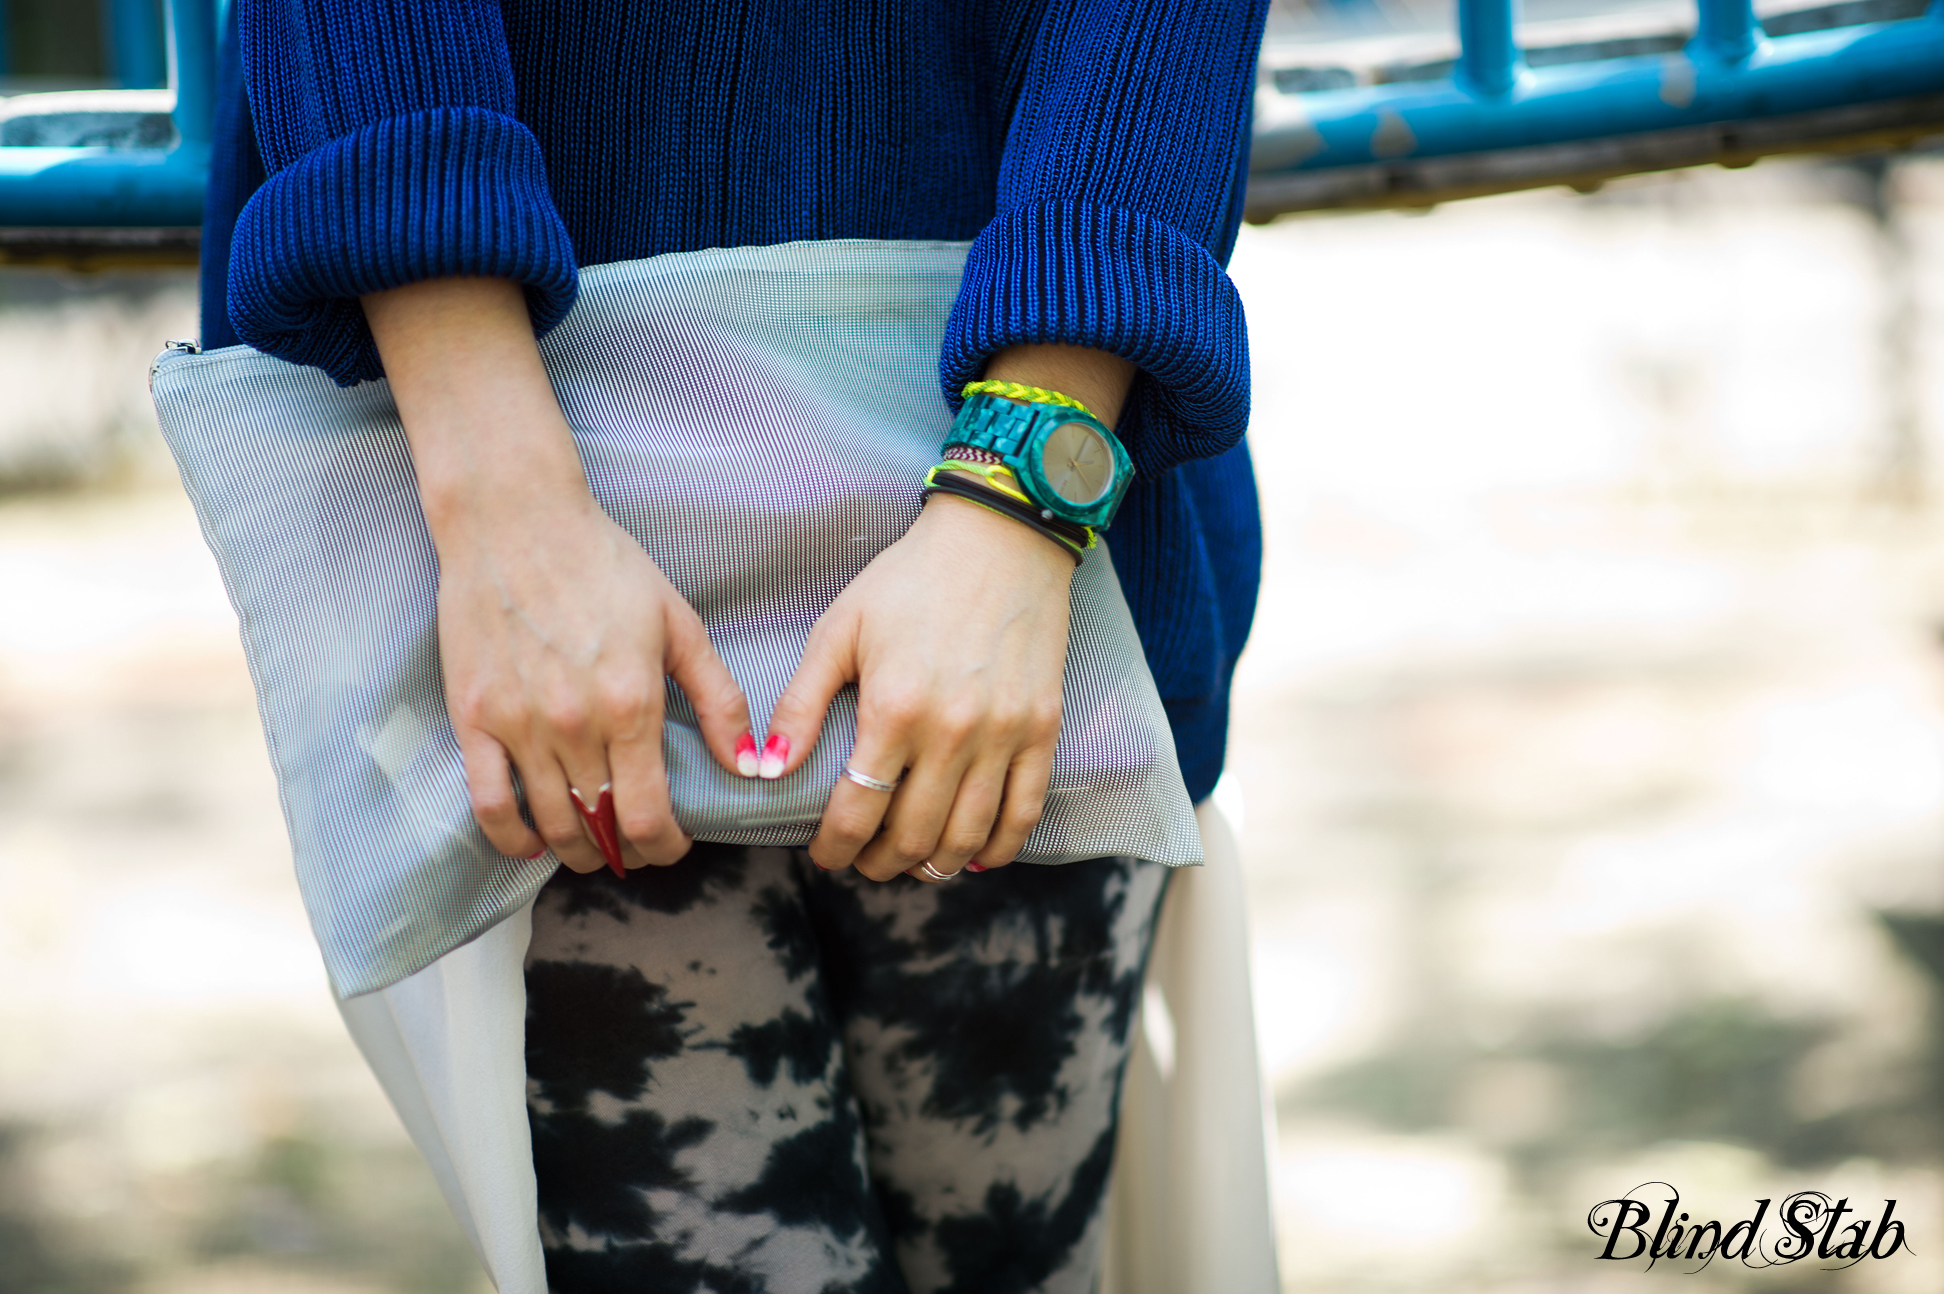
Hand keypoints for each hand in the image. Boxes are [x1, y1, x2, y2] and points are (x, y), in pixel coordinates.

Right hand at [364, 278, 753, 872]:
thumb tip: (751, 764)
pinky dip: (510, 837)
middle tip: (636, 849)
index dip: (665, 847)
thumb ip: (718, 699)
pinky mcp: (473, 717)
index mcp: (631, 705)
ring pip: (549, 824)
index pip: (649, 816)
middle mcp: (573, 725)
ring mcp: (517, 725)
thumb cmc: (604, 562)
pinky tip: (531, 842)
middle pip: (600, 828)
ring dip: (576, 852)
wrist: (515, 520)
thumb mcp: (678, 622)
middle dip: (626, 852)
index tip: (673, 847)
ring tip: (593, 849)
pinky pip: (487, 803)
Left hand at [762, 492, 1075, 878]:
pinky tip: (971, 854)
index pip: (859, 811)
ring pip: (966, 836)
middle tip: (863, 861)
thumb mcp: (839, 629)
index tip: (826, 854)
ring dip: (931, 866)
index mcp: (895, 708)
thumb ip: (800, 703)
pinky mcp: (1042, 729)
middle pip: (912, 837)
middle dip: (879, 864)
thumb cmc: (910, 580)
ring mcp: (1003, 735)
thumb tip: (766, 770)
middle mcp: (952, 731)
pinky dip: (997, 848)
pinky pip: (1024, 813)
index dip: (836, 848)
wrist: (999, 539)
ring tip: (909, 862)